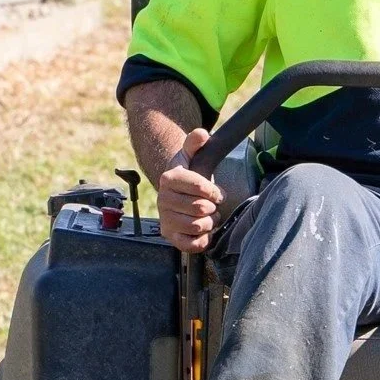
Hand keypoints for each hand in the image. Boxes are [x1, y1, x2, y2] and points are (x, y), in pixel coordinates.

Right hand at [157, 128, 222, 252]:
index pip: (199, 186)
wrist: (176, 193)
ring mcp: (165, 219)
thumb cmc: (187, 175)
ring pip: (198, 226)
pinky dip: (203, 239)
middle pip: (201, 208)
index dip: (215, 191)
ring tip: (209, 216)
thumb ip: (196, 143)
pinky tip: (204, 230)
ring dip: (210, 222)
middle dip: (213, 207)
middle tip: (213, 205)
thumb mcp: (191, 155)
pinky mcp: (169, 236)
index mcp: (169, 178)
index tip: (217, 192)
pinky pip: (191, 245)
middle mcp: (163, 199)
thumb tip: (202, 134)